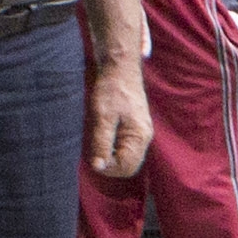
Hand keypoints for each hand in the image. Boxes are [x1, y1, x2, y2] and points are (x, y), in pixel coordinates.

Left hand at [86, 56, 150, 181]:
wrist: (120, 69)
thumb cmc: (111, 90)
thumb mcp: (102, 117)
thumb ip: (102, 143)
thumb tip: (98, 167)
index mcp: (139, 136)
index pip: (127, 167)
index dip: (109, 168)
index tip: (93, 160)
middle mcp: (144, 137)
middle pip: (129, 166)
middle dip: (111, 165)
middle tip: (94, 155)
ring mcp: (141, 133)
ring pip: (128, 158)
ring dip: (111, 158)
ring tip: (97, 145)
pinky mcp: (136, 128)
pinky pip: (127, 148)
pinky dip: (114, 150)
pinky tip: (103, 140)